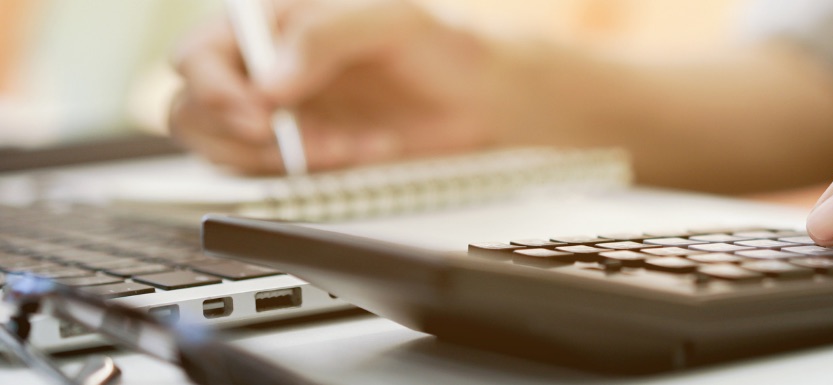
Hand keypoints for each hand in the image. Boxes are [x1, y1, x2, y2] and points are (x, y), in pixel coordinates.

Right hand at [169, 0, 517, 172]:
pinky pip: (278, 175)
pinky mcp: (302, 152)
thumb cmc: (440, 45)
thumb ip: (327, 35)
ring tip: (343, 143)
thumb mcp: (394, 20)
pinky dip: (317, 171)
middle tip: (291, 139)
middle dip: (236, 135)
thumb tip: (269, 81)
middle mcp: (262, 67)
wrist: (481, 97)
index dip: (214, 89)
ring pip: (225, 149)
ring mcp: (278, 113)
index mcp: (270, 21)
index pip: (198, 55)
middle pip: (191, 108)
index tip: (261, 114)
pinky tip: (363, 147)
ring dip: (281, 157)